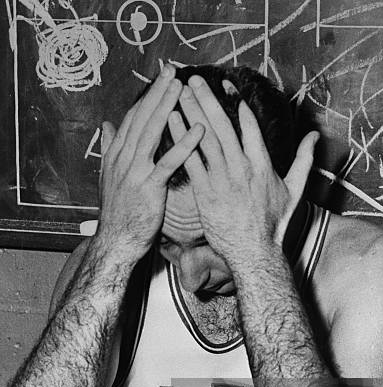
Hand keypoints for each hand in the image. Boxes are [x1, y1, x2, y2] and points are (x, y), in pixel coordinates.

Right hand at [97, 65, 204, 260]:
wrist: (116, 240)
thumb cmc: (118, 212)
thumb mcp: (108, 177)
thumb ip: (108, 148)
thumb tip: (105, 125)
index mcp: (116, 155)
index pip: (132, 119)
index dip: (146, 98)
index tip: (159, 79)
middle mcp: (123, 159)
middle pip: (142, 119)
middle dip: (157, 93)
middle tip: (173, 71)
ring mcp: (135, 172)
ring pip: (152, 133)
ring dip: (168, 108)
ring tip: (182, 88)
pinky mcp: (149, 188)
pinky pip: (169, 162)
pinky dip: (184, 145)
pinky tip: (198, 130)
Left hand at [168, 75, 317, 267]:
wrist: (254, 252)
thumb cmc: (274, 224)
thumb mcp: (295, 191)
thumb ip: (304, 160)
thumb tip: (314, 137)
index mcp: (263, 164)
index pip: (249, 126)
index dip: (237, 103)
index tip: (226, 86)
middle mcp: (242, 168)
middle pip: (223, 126)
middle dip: (208, 100)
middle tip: (194, 80)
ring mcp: (223, 180)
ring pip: (204, 139)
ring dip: (191, 113)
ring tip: (178, 94)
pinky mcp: (206, 193)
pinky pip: (191, 161)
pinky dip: (181, 140)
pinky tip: (172, 123)